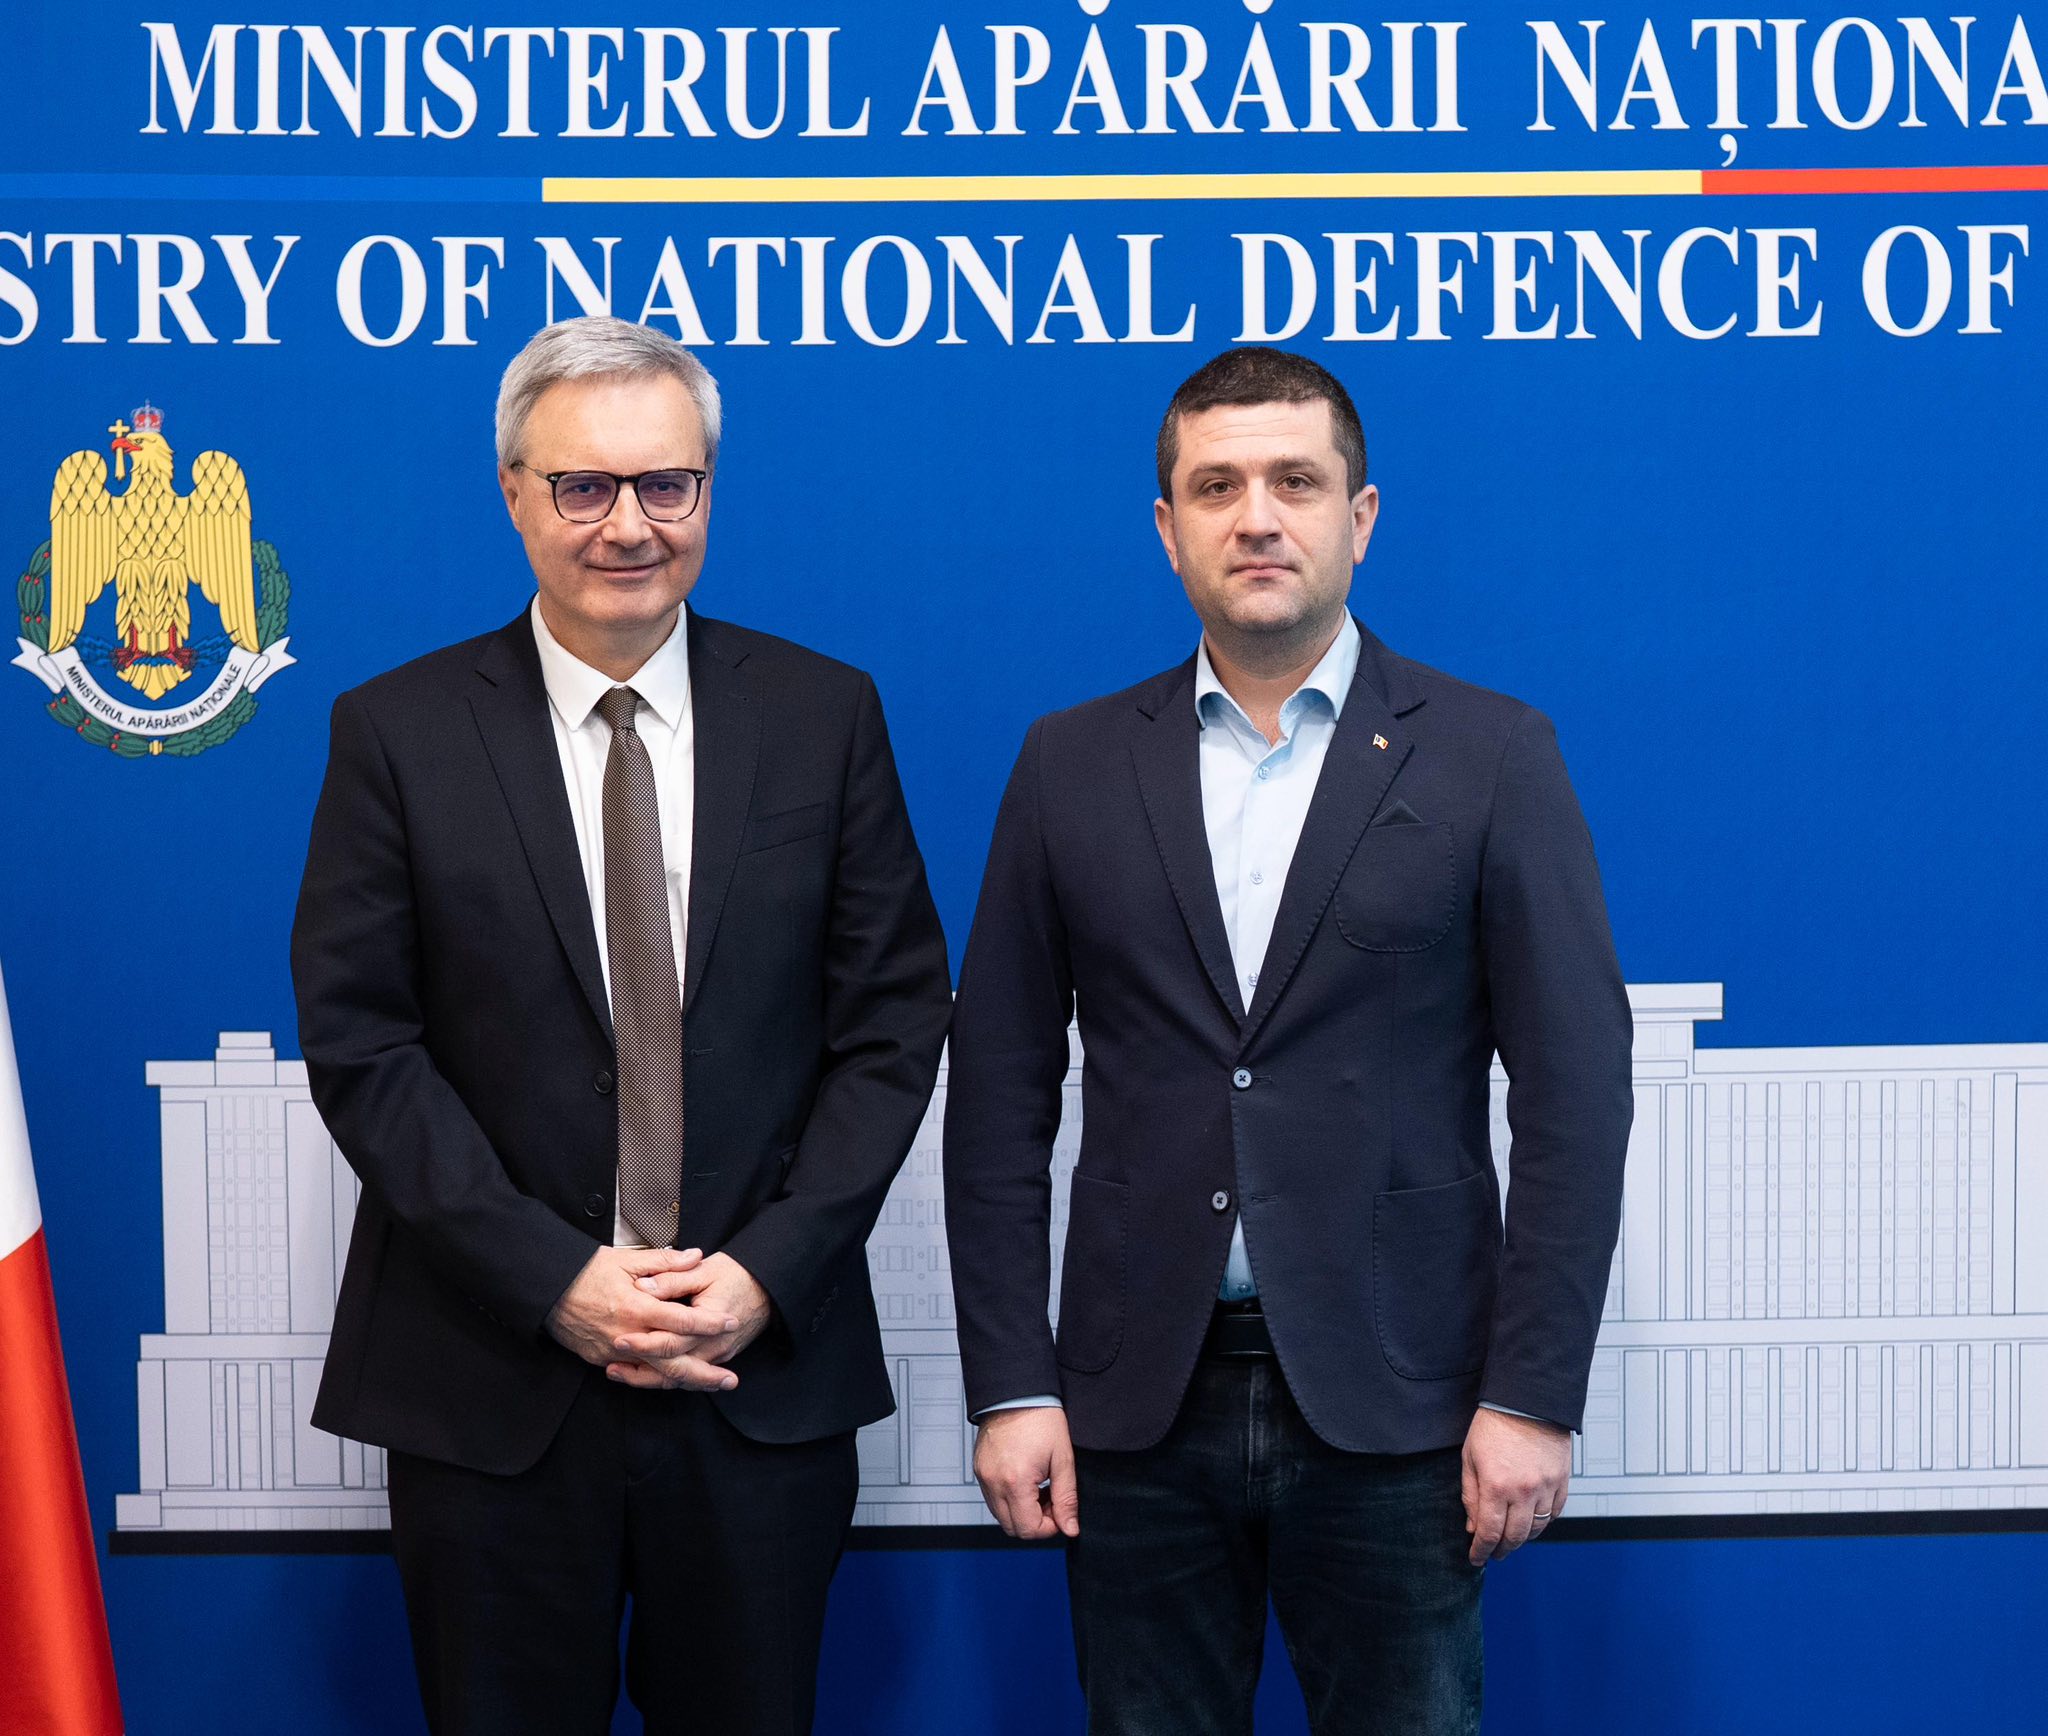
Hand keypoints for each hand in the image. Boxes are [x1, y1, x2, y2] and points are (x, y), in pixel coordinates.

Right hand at [546, 1246, 738, 1391]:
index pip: (681, 1320)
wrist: (547, 1289)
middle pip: (672, 1363)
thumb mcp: (626, 1259)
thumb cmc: (587, 1270)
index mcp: (636, 1307)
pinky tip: (677, 1379)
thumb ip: (665, 1261)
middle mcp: (627, 1335)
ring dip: (685, 1381)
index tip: (731, 1322)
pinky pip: (634, 1373)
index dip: (709, 1323)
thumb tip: (697, 1256)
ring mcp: (612, 1352)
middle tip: (731, 1379)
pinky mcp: (601, 1360)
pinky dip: (657, 1378)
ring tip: (711, 1384)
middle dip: (704, 1374)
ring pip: (655, 1375)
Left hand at [609, 1252, 773, 1389]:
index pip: (671, 1341)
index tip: (619, 1339)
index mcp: (709, 1322)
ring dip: (647, 1379)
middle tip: (611, 1365)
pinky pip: (687, 1378)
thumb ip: (673, 1277)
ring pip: (678, 1379)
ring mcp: (716, 1356)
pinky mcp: (716, 1358)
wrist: (768, 1287)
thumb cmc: (737, 1275)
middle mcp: (713, 1346)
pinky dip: (663, 1379)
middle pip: (672, 1368)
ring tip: (618, 1373)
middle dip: (639, 1369)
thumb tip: (643, 1286)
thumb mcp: (705, 1270)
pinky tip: (642, 1374)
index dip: (644, 1342)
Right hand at [973, 1406, 1078, 1539]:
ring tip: (1039, 1488)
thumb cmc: (1041, 1418)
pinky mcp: (979, 1470)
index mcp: (1015, 1481)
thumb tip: (1070, 1528)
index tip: (1060, 1511)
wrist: (1017, 1392)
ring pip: (1001, 1516)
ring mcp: (983, 1477)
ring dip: (1022, 1512)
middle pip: (1013, 1528)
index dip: (1050, 1527)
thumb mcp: (1063, 1459)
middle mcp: (994, 1483)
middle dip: (1036, 1522)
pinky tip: (1025, 1481)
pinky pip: (992, 1499)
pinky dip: (1009, 1500)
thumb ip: (1067, 1498)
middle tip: (1052, 1500)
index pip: (1029, 1529)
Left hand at [1461, 1407, 1570, 1564]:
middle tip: (1494, 1553)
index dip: (1481, 1550)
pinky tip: (1533, 1523)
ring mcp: (1546, 1488)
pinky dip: (1543, 1523)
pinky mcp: (1562, 1481)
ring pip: (1537, 1529)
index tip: (1476, 1558)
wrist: (1526, 1401)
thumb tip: (1473, 1527)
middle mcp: (1523, 1492)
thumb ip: (1471, 1495)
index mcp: (1496, 1486)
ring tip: (1511, 1539)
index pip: (1489, 1532)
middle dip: (1502, 1550)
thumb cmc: (1494, 1425)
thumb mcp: (1470, 1458)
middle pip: (1515, 1537)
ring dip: (1523, 1539)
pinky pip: (1555, 1513)